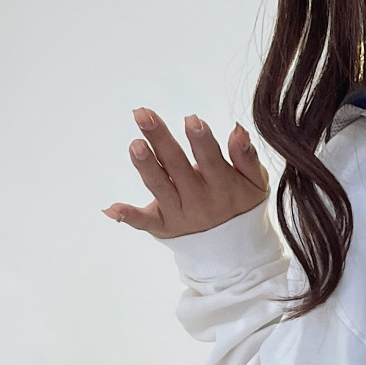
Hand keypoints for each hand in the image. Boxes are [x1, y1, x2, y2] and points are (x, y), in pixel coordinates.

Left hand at [104, 108, 268, 238]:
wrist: (235, 250)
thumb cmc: (241, 205)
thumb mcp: (254, 183)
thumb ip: (246, 157)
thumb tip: (238, 129)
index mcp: (222, 186)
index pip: (211, 160)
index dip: (201, 141)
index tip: (191, 120)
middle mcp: (199, 200)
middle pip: (177, 166)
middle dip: (160, 139)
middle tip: (143, 114)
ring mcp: (179, 214)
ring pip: (159, 187)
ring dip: (146, 167)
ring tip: (135, 145)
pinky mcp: (163, 226)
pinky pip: (145, 222)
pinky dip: (128, 216)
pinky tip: (111, 209)